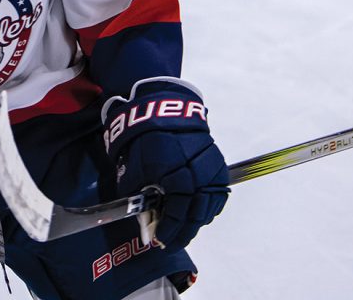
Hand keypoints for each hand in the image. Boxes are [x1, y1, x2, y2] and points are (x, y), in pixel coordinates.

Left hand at [103, 80, 229, 249]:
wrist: (162, 111)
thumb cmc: (145, 140)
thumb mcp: (134, 171)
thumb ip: (141, 200)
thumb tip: (147, 225)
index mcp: (176, 176)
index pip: (176, 215)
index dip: (168, 232)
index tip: (159, 242)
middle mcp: (198, 175)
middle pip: (196, 215)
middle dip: (183, 232)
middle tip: (172, 242)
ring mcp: (211, 169)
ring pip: (209, 206)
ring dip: (196, 222)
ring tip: (183, 230)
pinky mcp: (218, 164)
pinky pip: (218, 193)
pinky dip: (209, 206)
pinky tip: (198, 212)